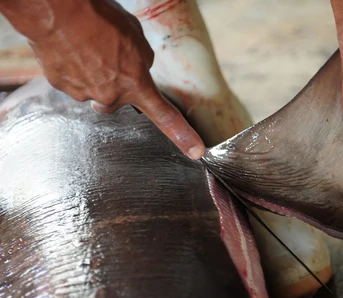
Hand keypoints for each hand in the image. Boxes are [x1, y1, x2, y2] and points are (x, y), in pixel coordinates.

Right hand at [0, 0, 203, 158]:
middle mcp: (110, 97)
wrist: (58, 12)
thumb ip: (141, 61)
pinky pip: (72, 79)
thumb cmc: (102, 20)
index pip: (165, 117)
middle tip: (109, 60)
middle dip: (114, 86)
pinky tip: (73, 47)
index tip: (195, 151)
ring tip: (89, 46)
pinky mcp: (60, 84)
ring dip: (94, 73)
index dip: (182, 135)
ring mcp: (83, 93)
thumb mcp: (137, 38)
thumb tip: (136, 70)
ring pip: (93, 89)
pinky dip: (73, 66)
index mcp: (136, 85)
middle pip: (115, 100)